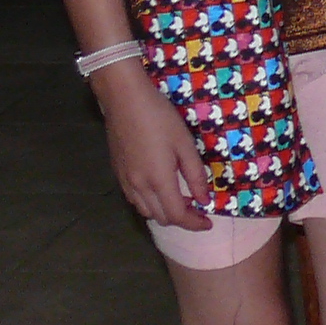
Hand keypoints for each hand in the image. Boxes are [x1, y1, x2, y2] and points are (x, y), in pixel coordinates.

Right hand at [95, 63, 214, 223]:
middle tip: (198, 208)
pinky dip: (150, 202)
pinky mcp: (117, 172)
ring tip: (182, 199)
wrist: (124, 101)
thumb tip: (203, 200)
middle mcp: (138, 186)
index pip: (176, 216)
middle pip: (160, 217)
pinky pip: (134, 199)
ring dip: (164, 211)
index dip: (194, 224)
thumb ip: (195, 175)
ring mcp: (124, 180)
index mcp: (158, 180)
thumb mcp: (185, 145)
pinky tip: (161, 189)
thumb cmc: (160, 118)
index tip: (208, 223)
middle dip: (181, 219)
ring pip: (145, 210)